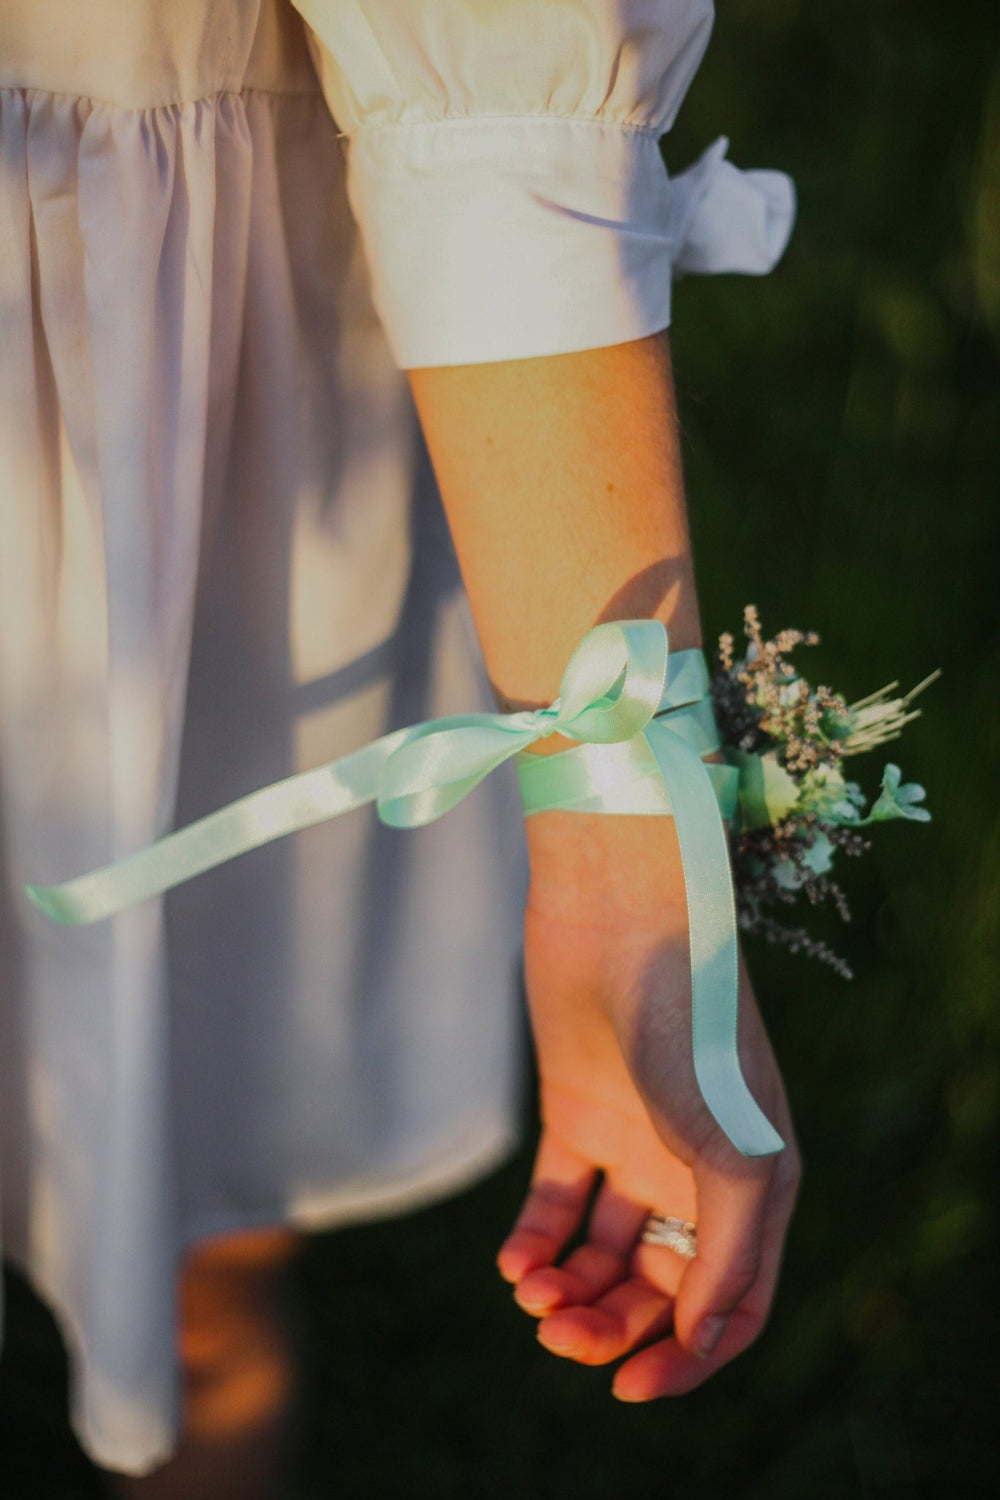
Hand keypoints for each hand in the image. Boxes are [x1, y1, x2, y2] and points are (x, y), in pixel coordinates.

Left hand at [496, 814, 799, 1399]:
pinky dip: (536, 1240)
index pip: (732, 1306)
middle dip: (611, 1326)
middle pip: (658, 1289)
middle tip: (557, 1333)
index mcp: (757, 1185)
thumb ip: (731, 1245)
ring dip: (570, 1289)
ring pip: (605, 1255)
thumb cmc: (690, 1021)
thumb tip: (704, 1337)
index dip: (688, 1359)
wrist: (620, 914)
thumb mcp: (734, 1141)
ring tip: (532, 1293)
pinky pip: (557, 1203)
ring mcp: (636, 1143)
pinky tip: (516, 1259)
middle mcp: (698, 1172)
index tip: (629, 1388)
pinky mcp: (576, 1114)